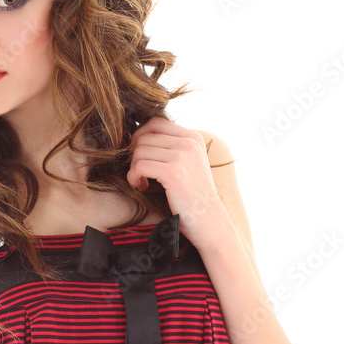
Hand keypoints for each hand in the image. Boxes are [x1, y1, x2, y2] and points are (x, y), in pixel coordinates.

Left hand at [125, 116, 227, 248]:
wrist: (209, 221)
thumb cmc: (194, 197)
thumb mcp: (188, 164)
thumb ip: (171, 148)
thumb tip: (138, 138)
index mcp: (193, 137)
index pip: (155, 122)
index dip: (140, 137)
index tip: (138, 156)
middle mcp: (189, 142)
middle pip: (145, 136)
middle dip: (134, 155)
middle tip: (138, 172)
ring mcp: (182, 155)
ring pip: (139, 151)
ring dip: (134, 168)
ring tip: (141, 182)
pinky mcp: (173, 172)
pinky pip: (139, 166)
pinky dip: (133, 177)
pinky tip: (140, 187)